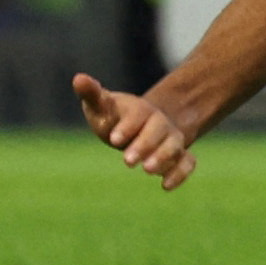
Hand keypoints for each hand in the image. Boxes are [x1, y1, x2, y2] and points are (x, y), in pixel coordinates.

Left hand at [74, 73, 196, 188]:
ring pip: (174, 145)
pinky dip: (180, 173)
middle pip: (158, 130)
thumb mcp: (102, 106)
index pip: (138, 115)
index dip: (127, 126)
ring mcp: (171, 139)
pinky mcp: (179, 157)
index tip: (113, 139)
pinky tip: (165, 186)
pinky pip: (187, 163)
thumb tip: (78, 78)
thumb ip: (92, 94)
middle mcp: (159, 123)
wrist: (142, 126)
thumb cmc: (116, 116)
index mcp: (140, 109)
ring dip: (163, 157)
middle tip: (127, 160)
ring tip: (147, 170)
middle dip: (144, 144)